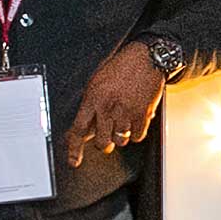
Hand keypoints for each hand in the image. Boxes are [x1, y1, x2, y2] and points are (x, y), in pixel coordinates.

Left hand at [65, 45, 170, 163]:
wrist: (146, 58)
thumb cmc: (121, 68)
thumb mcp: (97, 83)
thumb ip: (91, 106)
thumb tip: (86, 130)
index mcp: (93, 98)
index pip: (79, 129)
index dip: (74, 149)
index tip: (74, 161)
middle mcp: (108, 107)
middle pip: (102, 142)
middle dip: (105, 143)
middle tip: (108, 136)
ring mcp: (126, 112)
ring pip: (121, 141)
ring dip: (121, 136)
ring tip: (124, 120)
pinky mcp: (143, 115)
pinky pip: (137, 137)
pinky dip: (136, 133)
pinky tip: (135, 120)